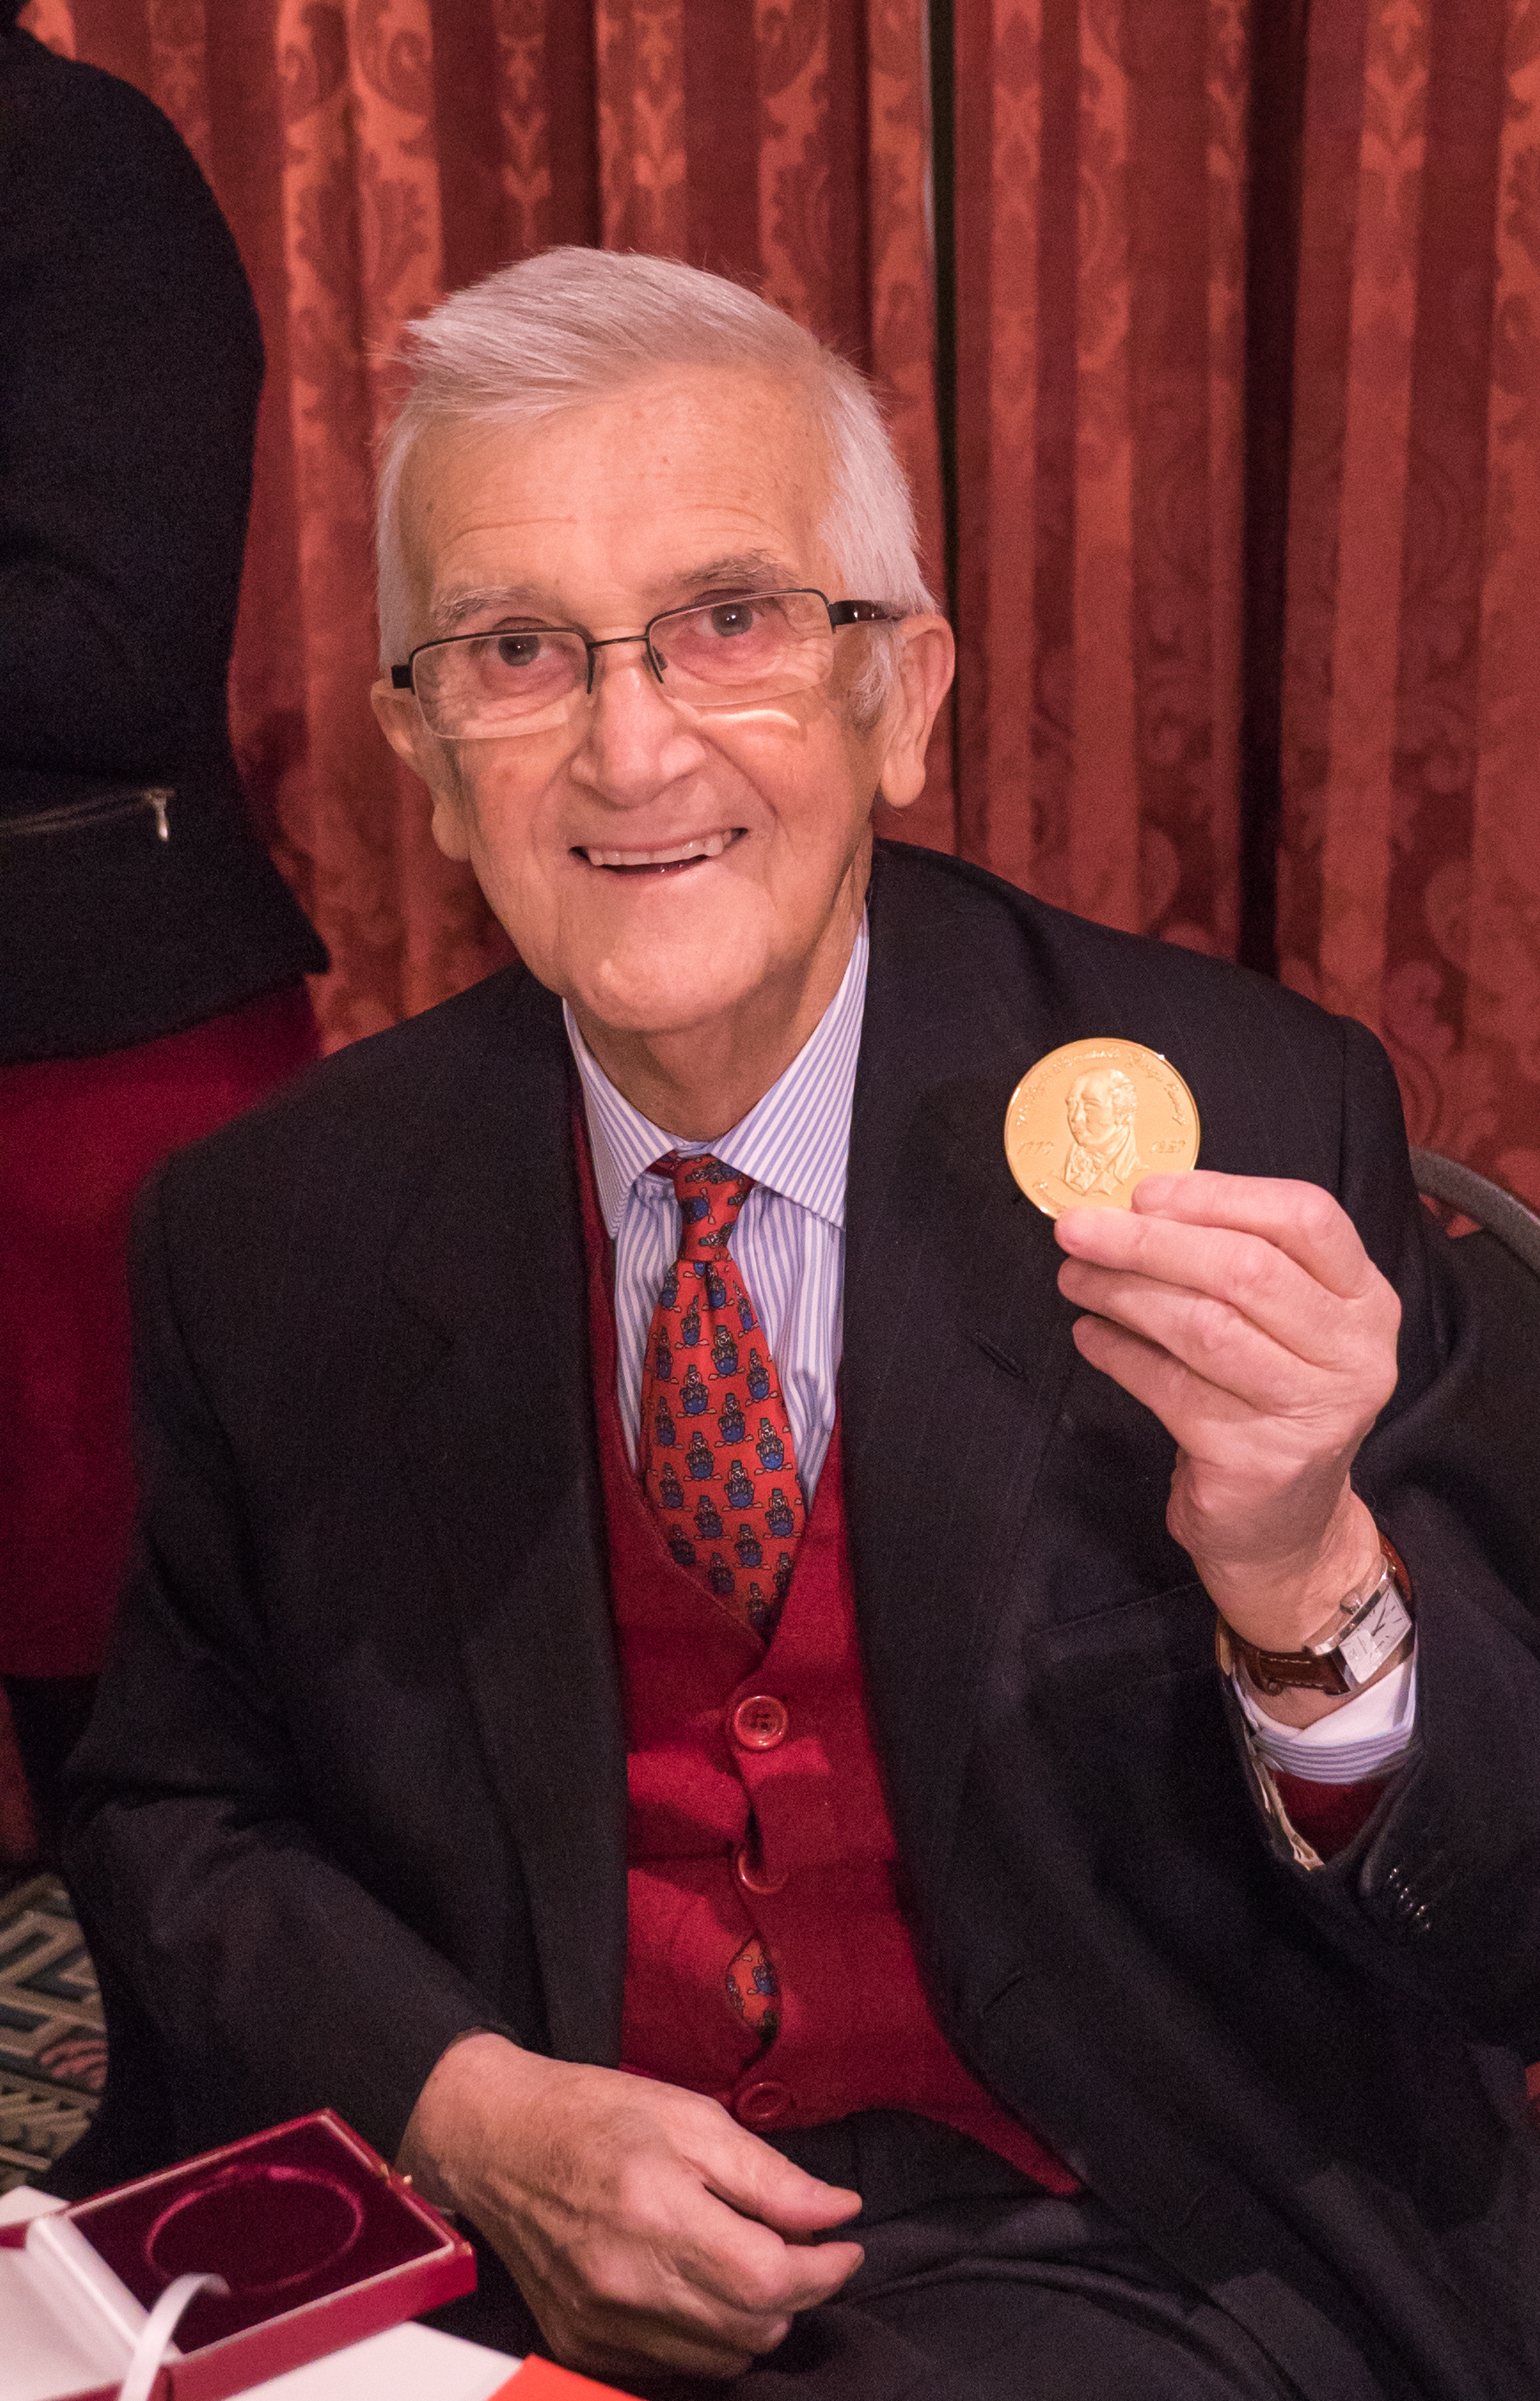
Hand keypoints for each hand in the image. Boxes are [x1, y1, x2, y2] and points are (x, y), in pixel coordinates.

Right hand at [398, 2033, 863, 2380]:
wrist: (497, 2142)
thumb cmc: (594, 2116)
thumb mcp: (692, 2117)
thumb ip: (770, 2175)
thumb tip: (838, 2211)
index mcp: (656, 2211)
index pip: (769, 2279)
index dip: (824, 2270)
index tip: (845, 2247)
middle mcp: (626, 2280)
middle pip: (752, 2328)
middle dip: (794, 2292)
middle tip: (796, 2245)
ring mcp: (600, 2323)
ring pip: (720, 2358)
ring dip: (753, 2318)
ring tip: (746, 2261)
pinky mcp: (582, 2344)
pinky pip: (674, 2367)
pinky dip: (705, 2337)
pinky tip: (699, 2286)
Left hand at [1055, 1172, 1398, 1684]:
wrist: (1286, 1530)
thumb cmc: (1268, 1404)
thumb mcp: (1281, 1326)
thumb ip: (1235, 1262)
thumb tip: (1134, 1207)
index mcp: (1365, 1301)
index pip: (1306, 1218)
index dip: (1218, 1195)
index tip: (1144, 1192)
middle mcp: (1353, 1354)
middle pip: (1244, 1270)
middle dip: (1148, 1242)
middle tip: (1078, 1229)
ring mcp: (1311, 1412)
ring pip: (1203, 1327)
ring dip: (1123, 1294)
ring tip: (1075, 1278)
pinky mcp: (1258, 1460)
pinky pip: (1171, 1388)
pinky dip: (1119, 1354)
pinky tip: (1090, 1335)